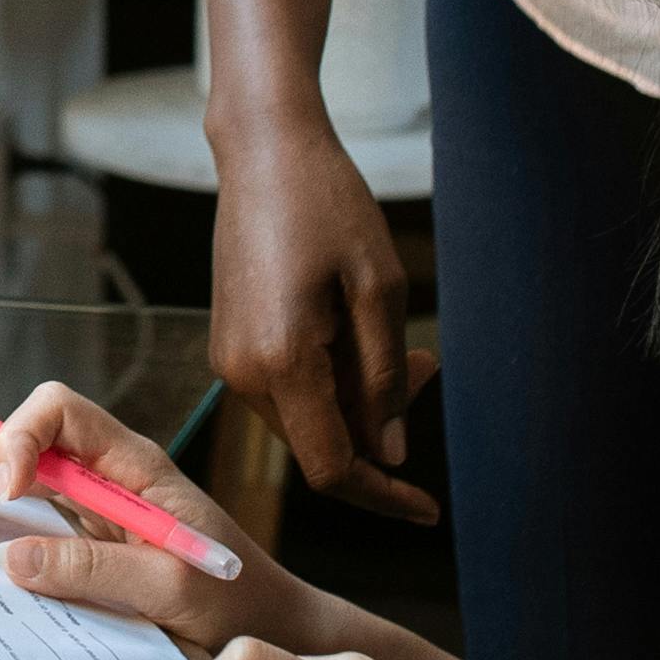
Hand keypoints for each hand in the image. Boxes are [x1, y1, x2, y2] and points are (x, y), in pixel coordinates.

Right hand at [0, 380, 333, 659]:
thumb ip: (94, 568)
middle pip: (21, 445)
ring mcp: (94, 507)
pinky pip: (27, 520)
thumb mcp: (171, 586)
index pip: (60, 413)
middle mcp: (107, 475)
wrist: (272, 632)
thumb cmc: (238, 602)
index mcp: (133, 464)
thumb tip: (11, 556)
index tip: (9, 488)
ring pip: (16, 479)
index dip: (21, 437)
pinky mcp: (87, 541)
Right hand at [207, 126, 440, 526]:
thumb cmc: (328, 204)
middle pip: (319, 448)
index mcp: (282, 363)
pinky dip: (331, 383)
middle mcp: (243, 374)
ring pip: (305, 422)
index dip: (382, 496)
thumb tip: (387, 454)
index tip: (429, 510)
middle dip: (379, 433)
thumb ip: (384, 379)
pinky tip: (358, 335)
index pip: (331, 468)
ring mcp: (230, 360)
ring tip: (403, 346)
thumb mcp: (379, 288)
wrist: (262, 150)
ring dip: (358, 404)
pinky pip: (287, 391)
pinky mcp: (231, 343)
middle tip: (428, 366)